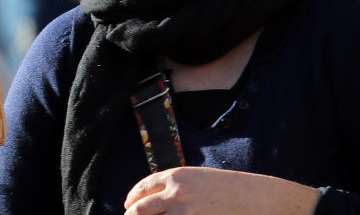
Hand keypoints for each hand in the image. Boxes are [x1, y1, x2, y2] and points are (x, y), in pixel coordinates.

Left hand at [124, 167, 321, 214]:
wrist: (260, 199)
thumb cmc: (233, 188)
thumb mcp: (200, 178)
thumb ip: (179, 186)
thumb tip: (161, 196)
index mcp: (176, 177)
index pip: (144, 188)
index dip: (132, 197)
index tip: (128, 205)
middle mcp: (175, 194)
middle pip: (141, 209)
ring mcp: (184, 213)